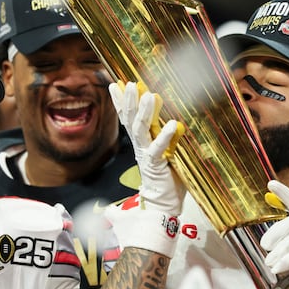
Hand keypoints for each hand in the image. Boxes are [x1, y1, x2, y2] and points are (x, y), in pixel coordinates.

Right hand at [105, 81, 184, 256]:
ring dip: (143, 112)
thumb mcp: (167, 151)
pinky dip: (164, 136)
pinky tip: (171, 123)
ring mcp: (147, 155)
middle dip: (129, 101)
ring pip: (141, 130)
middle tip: (129, 84)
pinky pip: (158, 148)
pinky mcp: (156, 165)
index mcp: (142, 142)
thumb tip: (172, 117)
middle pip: (131, 120)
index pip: (129, 118)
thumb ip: (167, 136)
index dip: (122, 102)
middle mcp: (140, 147)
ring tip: (148, 95)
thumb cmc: (168, 177)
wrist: (164, 205)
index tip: (116, 84)